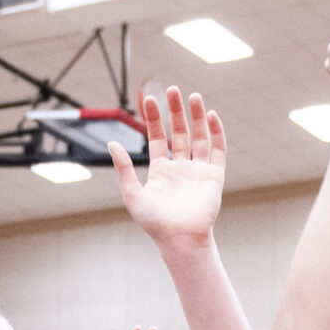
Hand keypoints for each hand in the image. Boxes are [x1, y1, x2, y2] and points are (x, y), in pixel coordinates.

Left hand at [110, 88, 224, 246]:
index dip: (154, 119)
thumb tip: (111, 143)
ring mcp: (198, 170)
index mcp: (161, 171)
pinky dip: (216, 132)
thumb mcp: (132, 193)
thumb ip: (123, 168)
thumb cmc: (154, 222)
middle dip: (176, 111)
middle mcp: (180, 168)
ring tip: (193, 96)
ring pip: (199, 137)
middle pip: (179, 132)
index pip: (158, 138)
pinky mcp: (214, 176)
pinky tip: (210, 116)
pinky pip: (217, 150)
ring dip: (197, 116)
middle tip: (173, 90)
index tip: (149, 99)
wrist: (179, 239)